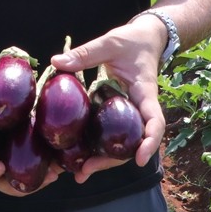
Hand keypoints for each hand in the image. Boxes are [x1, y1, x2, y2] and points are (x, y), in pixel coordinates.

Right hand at [0, 104, 60, 195]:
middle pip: (7, 184)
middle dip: (26, 182)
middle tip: (45, 175)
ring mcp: (2, 167)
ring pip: (21, 179)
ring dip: (40, 177)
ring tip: (57, 169)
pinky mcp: (12, 157)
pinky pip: (28, 165)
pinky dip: (42, 164)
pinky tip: (57, 157)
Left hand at [49, 20, 166, 178]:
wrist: (145, 39)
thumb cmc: (131, 41)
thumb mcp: (110, 43)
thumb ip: (86, 53)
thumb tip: (56, 62)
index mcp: (145, 93)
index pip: (154, 121)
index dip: (149, 142)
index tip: (140, 159)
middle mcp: (139, 109)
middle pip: (132, 142)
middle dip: (112, 160)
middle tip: (86, 170)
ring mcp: (129, 113)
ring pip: (120, 142)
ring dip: (103, 159)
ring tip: (78, 173)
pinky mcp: (117, 112)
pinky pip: (110, 132)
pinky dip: (97, 145)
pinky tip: (78, 155)